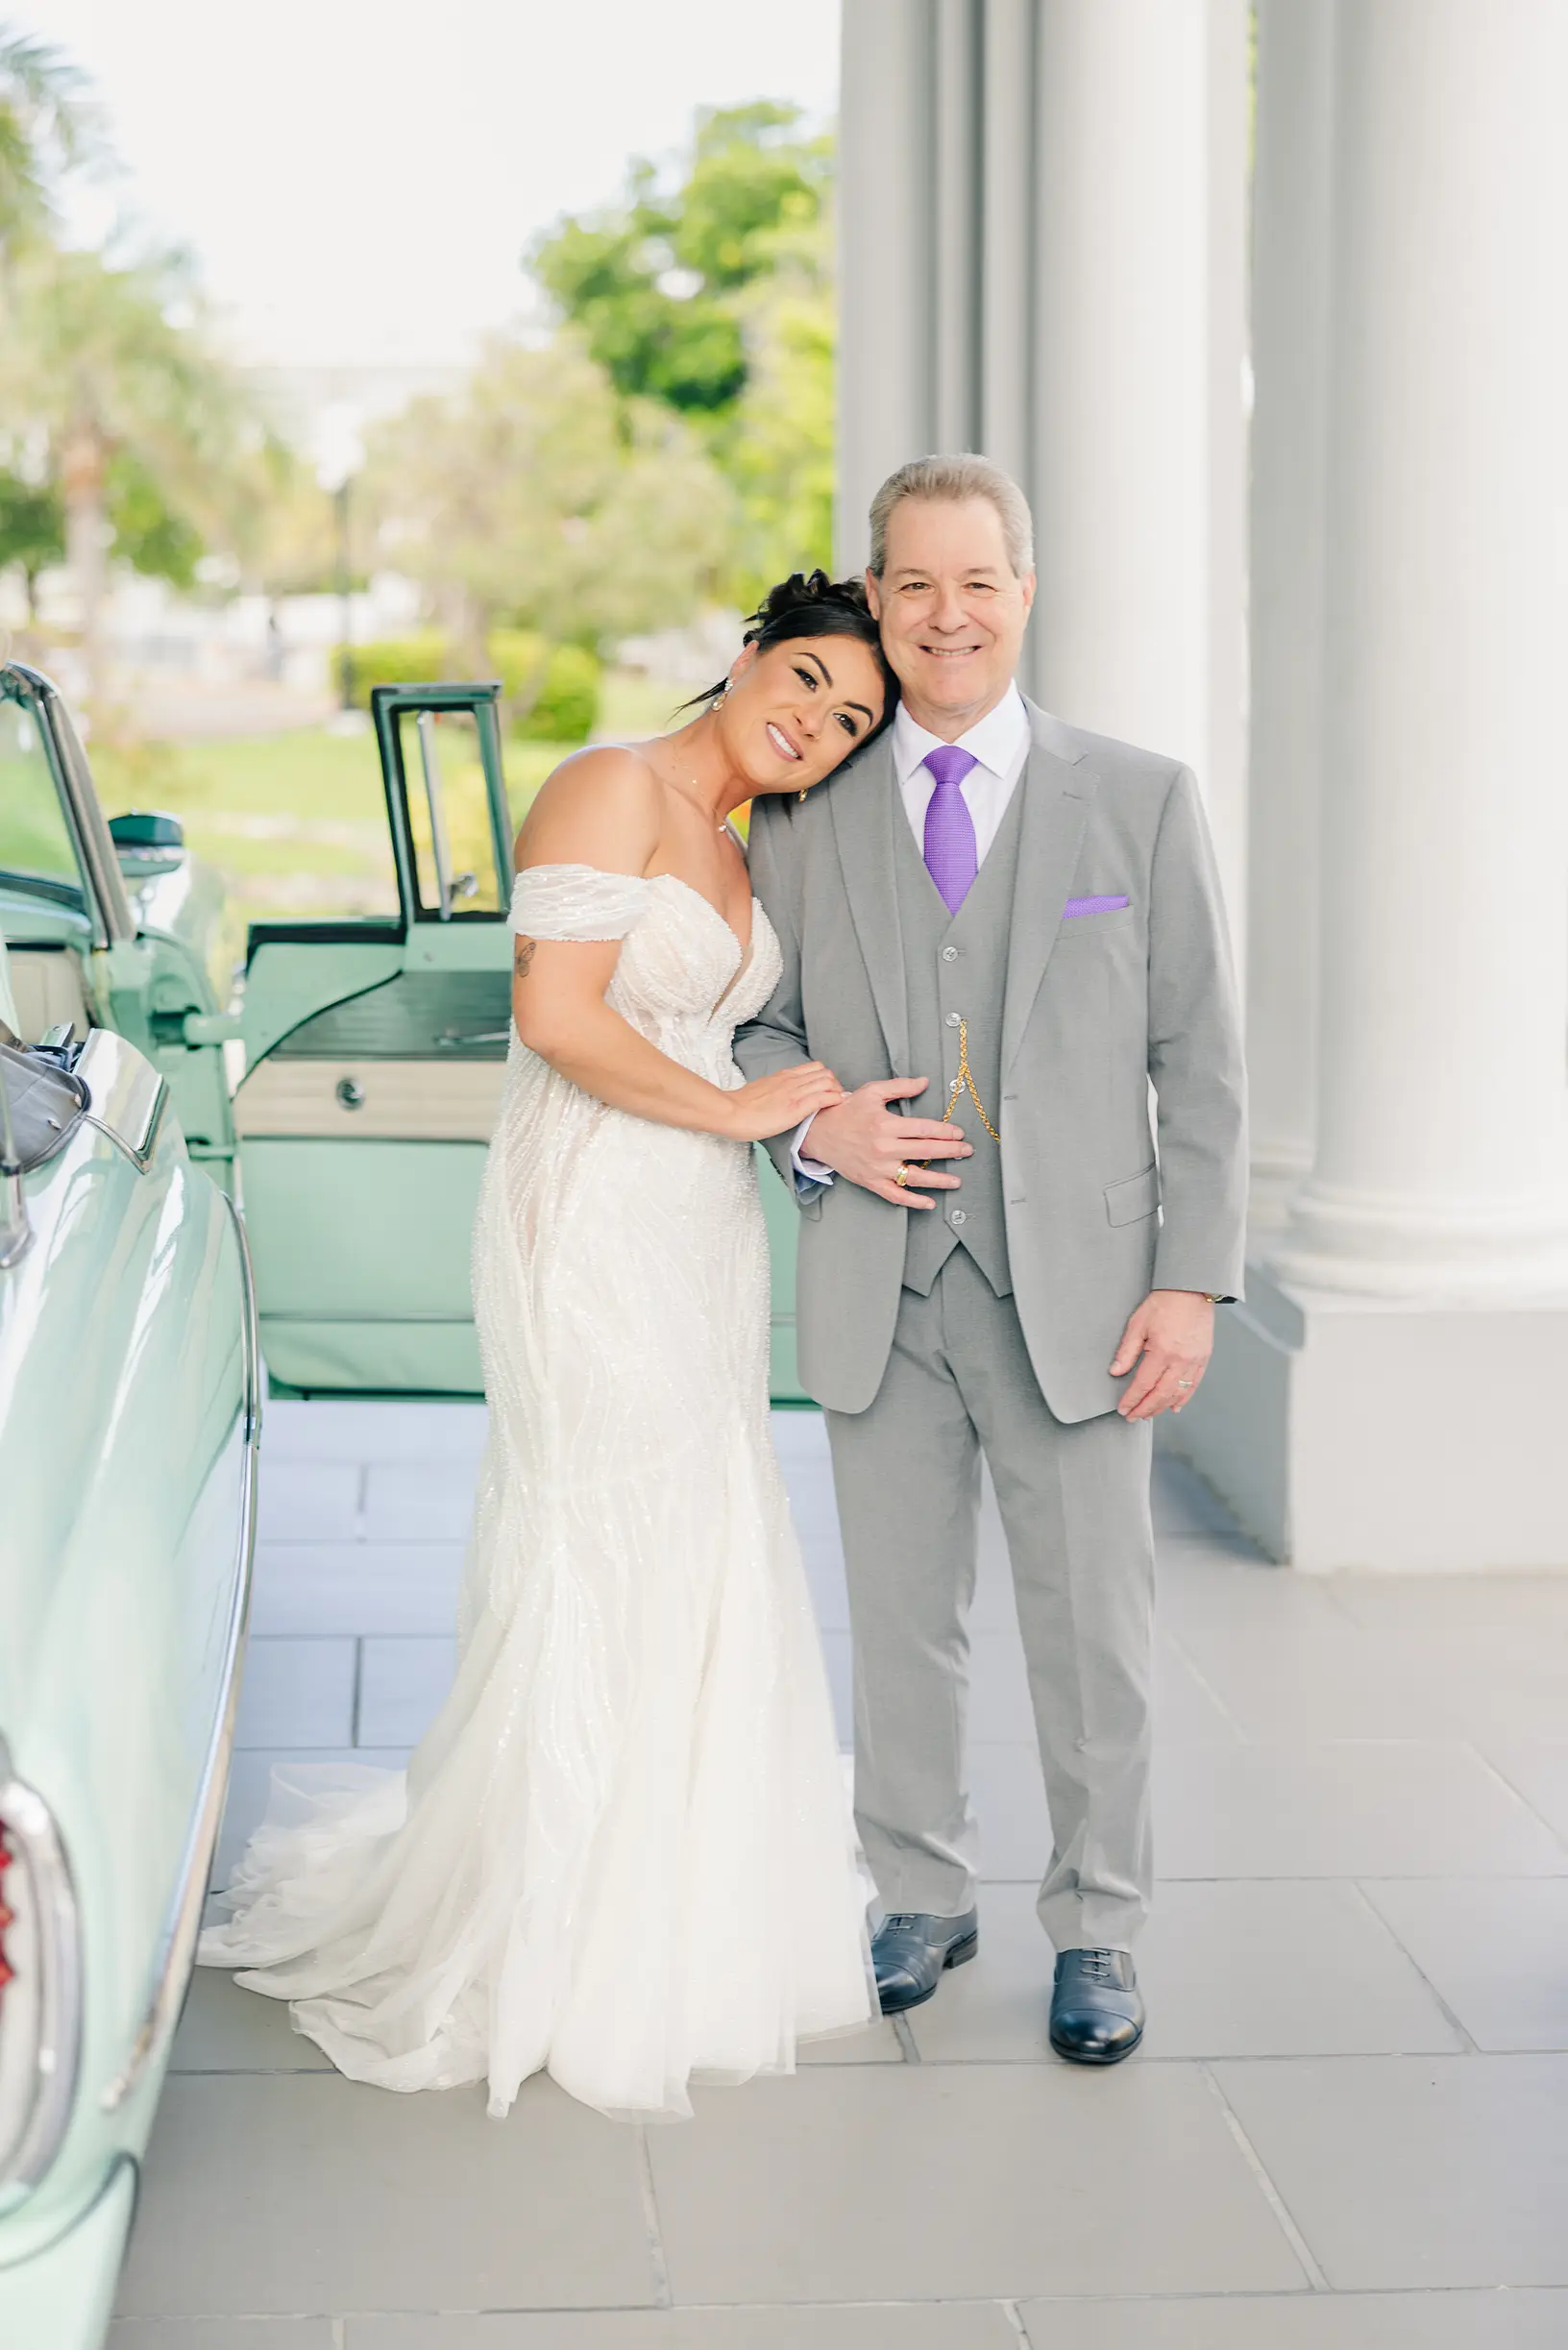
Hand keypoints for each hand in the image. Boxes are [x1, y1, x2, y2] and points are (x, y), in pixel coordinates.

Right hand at [724, 1062, 846, 1143]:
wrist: (731, 1112)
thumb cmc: (742, 1106)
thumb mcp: (763, 1089)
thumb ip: (776, 1088)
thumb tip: (783, 1095)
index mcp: (784, 1075)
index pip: (815, 1068)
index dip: (826, 1079)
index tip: (828, 1091)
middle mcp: (792, 1080)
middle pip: (825, 1073)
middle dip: (835, 1085)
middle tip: (834, 1099)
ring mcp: (795, 1093)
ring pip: (828, 1082)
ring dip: (837, 1092)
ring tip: (836, 1103)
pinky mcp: (796, 1108)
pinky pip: (823, 1098)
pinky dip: (834, 1100)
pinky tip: (836, 1105)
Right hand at [803, 1077, 972, 1207]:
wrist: (819, 1132)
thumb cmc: (847, 1110)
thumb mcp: (872, 1091)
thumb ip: (900, 1086)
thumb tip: (925, 1082)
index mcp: (885, 1124)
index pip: (923, 1129)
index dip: (945, 1131)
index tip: (959, 1133)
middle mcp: (883, 1148)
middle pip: (925, 1151)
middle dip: (950, 1151)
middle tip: (966, 1151)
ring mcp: (877, 1168)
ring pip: (914, 1177)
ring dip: (938, 1180)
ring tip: (957, 1181)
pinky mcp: (871, 1181)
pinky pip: (895, 1195)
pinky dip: (913, 1201)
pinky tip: (929, 1202)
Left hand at [1111, 1290, 1214, 1419]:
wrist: (1191, 1290)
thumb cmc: (1164, 1303)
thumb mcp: (1138, 1324)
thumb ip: (1127, 1351)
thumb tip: (1115, 1371)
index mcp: (1162, 1351)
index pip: (1143, 1384)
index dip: (1132, 1399)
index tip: (1123, 1408)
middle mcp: (1180, 1360)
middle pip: (1161, 1394)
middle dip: (1145, 1409)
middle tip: (1133, 1416)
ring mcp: (1195, 1361)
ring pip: (1177, 1393)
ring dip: (1162, 1407)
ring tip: (1149, 1414)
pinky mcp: (1204, 1358)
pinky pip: (1193, 1385)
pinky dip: (1183, 1398)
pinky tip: (1174, 1406)